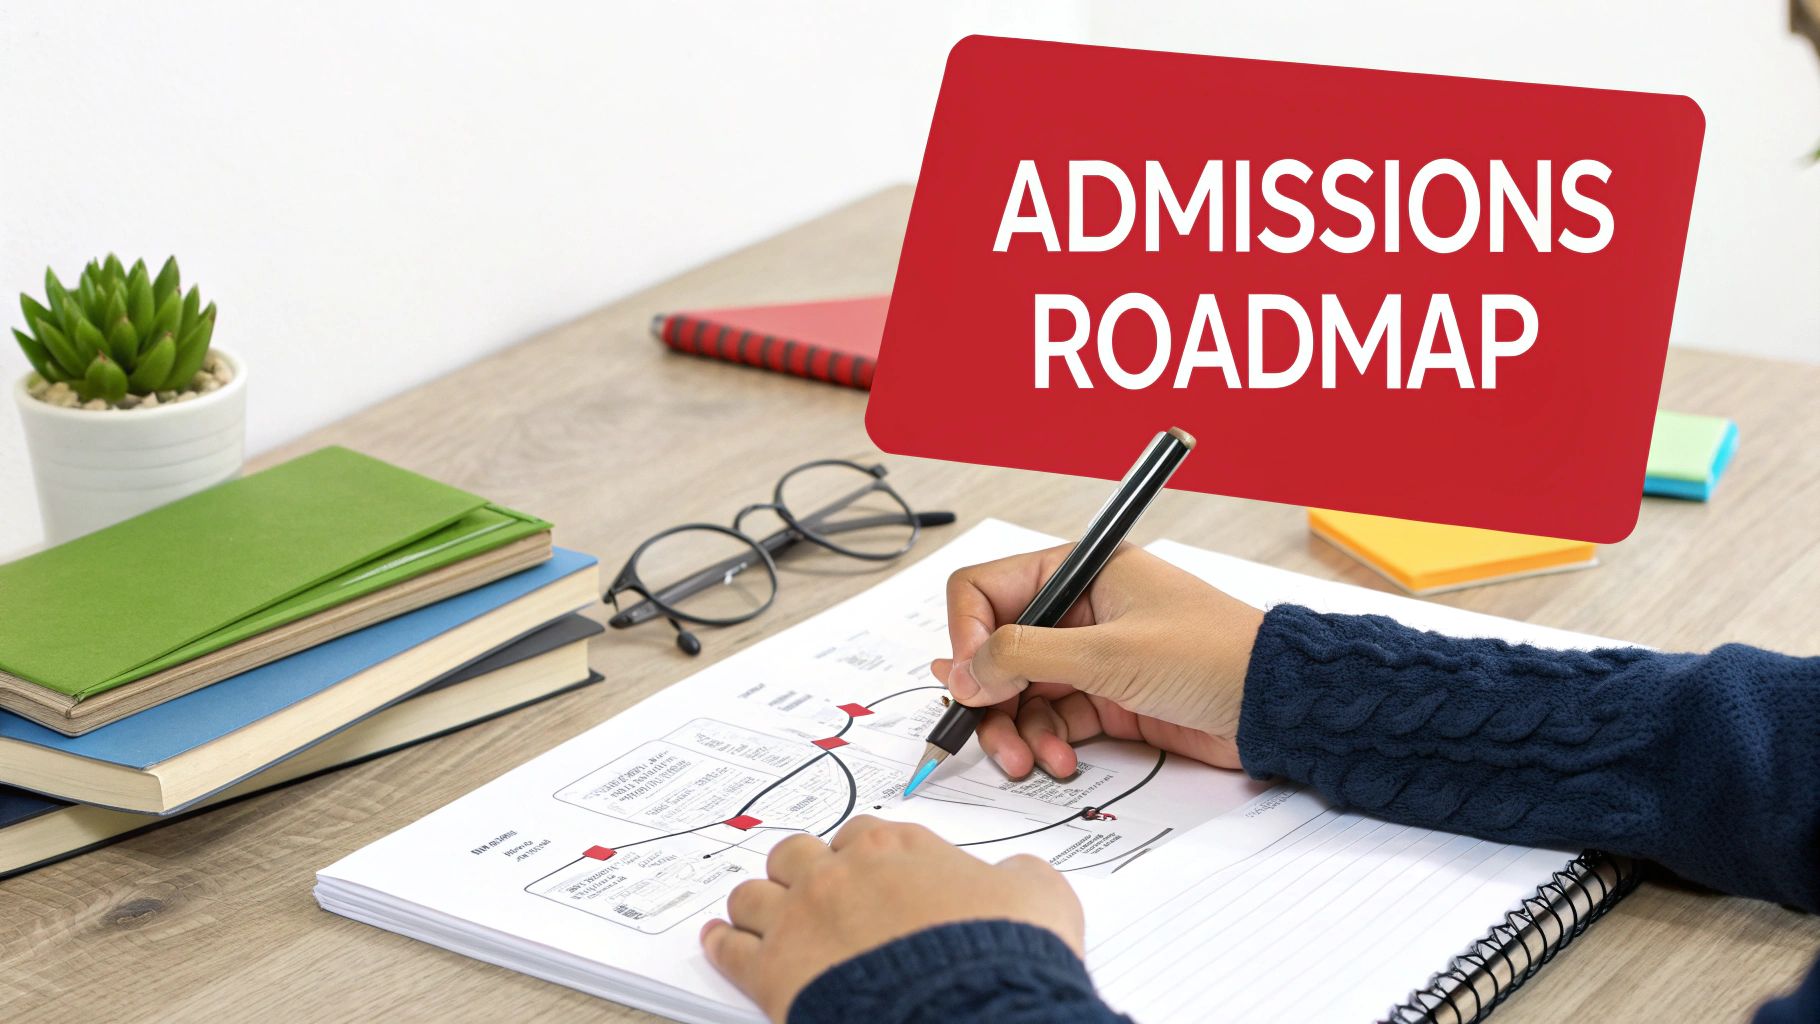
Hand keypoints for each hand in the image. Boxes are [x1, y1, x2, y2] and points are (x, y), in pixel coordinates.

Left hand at [700, 816, 1082, 1022]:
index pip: (863, 833)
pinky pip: (728, 948)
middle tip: (811, 892)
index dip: (863, 857)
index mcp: (896, 847)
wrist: (971, 1012)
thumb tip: (1017, 875)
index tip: (867, 873)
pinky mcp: (773, 973)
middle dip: (802, 872)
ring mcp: (800, 919)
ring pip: (753, 895)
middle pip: (796, 854)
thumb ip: (1019, 875)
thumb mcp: (1039, 895)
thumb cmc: (1003, 955)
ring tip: (759, 915)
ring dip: (758, 904)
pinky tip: (719, 941)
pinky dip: (722, 944)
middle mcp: (839, 872)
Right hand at [934, 544, 1263, 777]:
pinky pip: (1052, 720)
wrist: (1277, 706)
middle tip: (984, 728)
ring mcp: (1091, 658)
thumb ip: (1025, 656)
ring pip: (1019, 693)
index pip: (987, 590)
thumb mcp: (1109, 652)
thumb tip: (961, 670)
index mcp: (1078, 573)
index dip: (966, 633)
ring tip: (1028, 759)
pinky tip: (1061, 761)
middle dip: (988, 696)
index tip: (964, 677)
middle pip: (996, 651)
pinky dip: (1046, 743)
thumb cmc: (1213, 654)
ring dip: (1015, 729)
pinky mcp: (1107, 700)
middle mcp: (1078, 611)